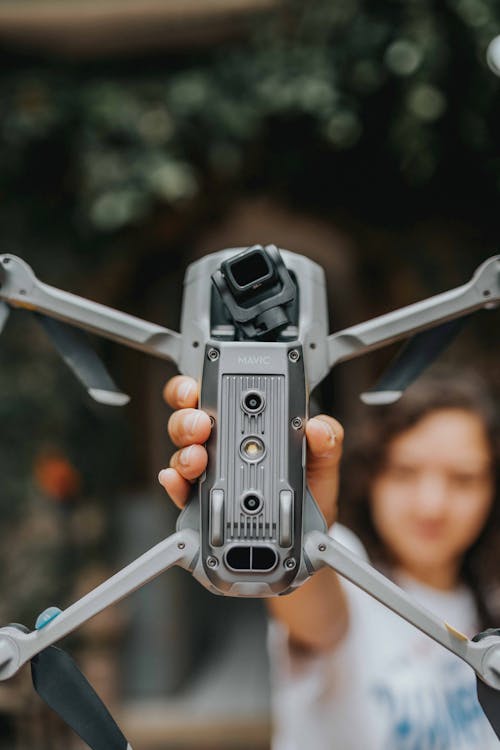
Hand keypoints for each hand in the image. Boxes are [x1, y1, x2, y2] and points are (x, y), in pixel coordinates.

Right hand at [158, 375, 342, 526]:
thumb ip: (326, 440)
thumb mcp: (323, 462)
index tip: (204, 386)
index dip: (203, 383)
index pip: (219, 394)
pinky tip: (176, 481)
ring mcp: (209, 471)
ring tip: (198, 459)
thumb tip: (317, 428)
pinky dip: (174, 483)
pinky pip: (180, 489)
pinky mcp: (201, 501)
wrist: (306, 534)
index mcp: (251, 423)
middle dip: (188, 417)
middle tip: (202, 425)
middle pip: (189, 418)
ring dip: (184, 451)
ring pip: (182, 451)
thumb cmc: (309, 489)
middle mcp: (223, 442)